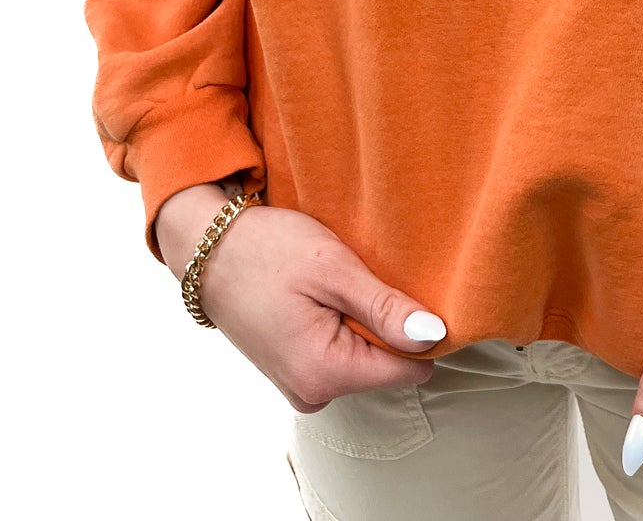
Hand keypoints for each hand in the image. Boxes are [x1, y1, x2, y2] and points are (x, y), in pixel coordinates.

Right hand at [154, 183, 447, 412]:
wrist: (208, 249)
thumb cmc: (266, 250)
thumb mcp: (332, 268)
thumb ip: (385, 308)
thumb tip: (435, 336)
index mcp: (324, 373)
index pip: (409, 369)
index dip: (418, 329)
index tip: (402, 289)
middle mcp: (313, 393)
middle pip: (387, 365)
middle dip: (384, 322)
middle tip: (356, 279)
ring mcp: (302, 386)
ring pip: (365, 358)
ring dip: (361, 321)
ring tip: (335, 285)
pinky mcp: (296, 372)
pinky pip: (341, 354)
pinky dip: (342, 325)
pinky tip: (322, 296)